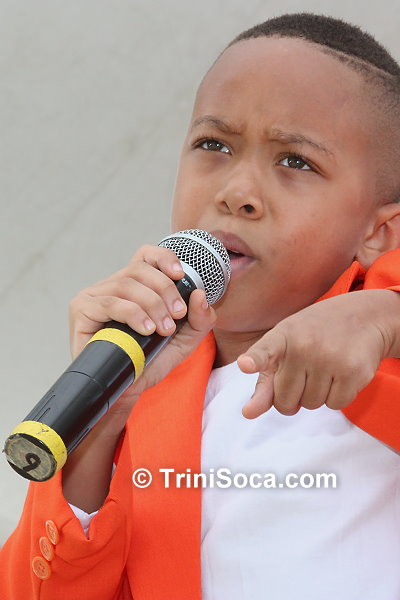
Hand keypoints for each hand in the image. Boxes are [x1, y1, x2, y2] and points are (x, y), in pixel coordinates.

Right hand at [68, 245, 215, 430]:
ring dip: (151, 305)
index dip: (163, 257)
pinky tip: (146, 330)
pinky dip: (132, 314)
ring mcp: (94, 296)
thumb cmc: (150, 361)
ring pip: (126, 284)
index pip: (146, 256)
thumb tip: (199, 294)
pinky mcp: (81, 311)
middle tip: (176, 315)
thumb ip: (200, 319)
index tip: (181, 274)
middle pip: (139, 268)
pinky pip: (109, 303)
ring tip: (163, 329)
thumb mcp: (185, 340)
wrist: (126, 390)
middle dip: (165, 289)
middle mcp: (113, 286)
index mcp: (135, 286)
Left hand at [238, 290, 396, 418]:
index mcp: (282, 336)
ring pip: (311, 405)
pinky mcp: (352, 371)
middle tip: (304, 374)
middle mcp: (304, 345)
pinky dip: (337, 396)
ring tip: (326, 367)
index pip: (264, 350)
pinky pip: (335, 404)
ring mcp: (329, 358)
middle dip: (293, 397)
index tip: (245, 365)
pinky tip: (341, 373)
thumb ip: (266, 381)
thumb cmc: (316, 335)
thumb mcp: (286, 347)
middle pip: (286, 400)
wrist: (364, 316)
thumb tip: (248, 413)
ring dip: (317, 395)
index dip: (254, 360)